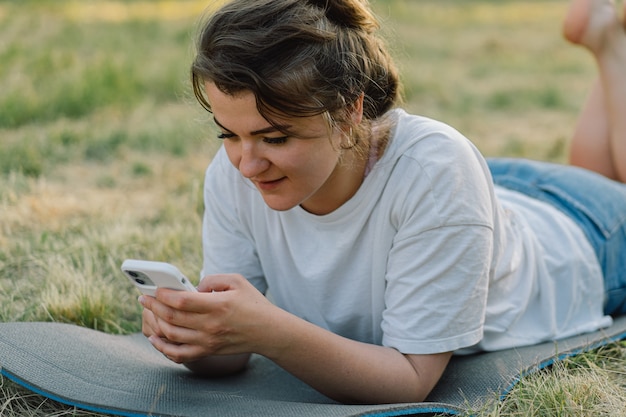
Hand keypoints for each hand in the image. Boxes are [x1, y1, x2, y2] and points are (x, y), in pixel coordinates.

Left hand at [138, 273, 275, 363]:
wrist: (268, 331)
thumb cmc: (253, 303)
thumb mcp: (237, 281)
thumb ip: (212, 279)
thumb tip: (192, 288)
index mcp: (218, 305)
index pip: (182, 300)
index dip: (164, 294)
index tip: (155, 289)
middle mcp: (210, 325)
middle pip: (173, 317)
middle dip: (154, 306)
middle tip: (144, 299)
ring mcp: (208, 341)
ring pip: (172, 335)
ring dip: (156, 323)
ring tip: (149, 314)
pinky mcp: (208, 351)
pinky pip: (179, 354)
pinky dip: (163, 348)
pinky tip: (156, 339)